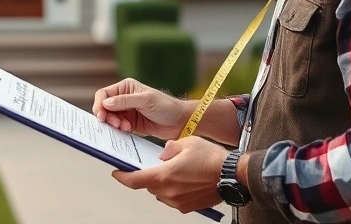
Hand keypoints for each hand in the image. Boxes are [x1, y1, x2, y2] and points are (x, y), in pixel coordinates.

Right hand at [92, 78, 192, 139]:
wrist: (180, 121)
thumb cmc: (166, 106)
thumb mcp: (146, 101)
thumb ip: (125, 101)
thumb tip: (106, 103)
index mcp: (126, 88)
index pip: (104, 94)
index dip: (99, 104)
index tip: (101, 116)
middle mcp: (124, 99)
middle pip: (104, 108)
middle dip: (107, 117)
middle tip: (116, 124)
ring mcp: (127, 112)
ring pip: (110, 119)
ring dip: (114, 124)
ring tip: (125, 128)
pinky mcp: (130, 124)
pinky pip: (118, 127)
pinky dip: (120, 130)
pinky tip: (128, 130)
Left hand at [112, 137, 228, 213]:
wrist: (233, 175)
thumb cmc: (212, 158)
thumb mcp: (186, 142)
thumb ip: (169, 149)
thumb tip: (162, 156)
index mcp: (164, 175)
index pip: (135, 180)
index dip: (122, 177)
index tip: (116, 173)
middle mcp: (169, 192)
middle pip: (149, 186)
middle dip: (151, 175)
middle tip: (160, 165)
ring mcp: (178, 202)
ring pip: (161, 193)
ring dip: (164, 183)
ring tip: (178, 171)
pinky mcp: (188, 207)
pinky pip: (174, 199)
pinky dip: (175, 190)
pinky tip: (186, 180)